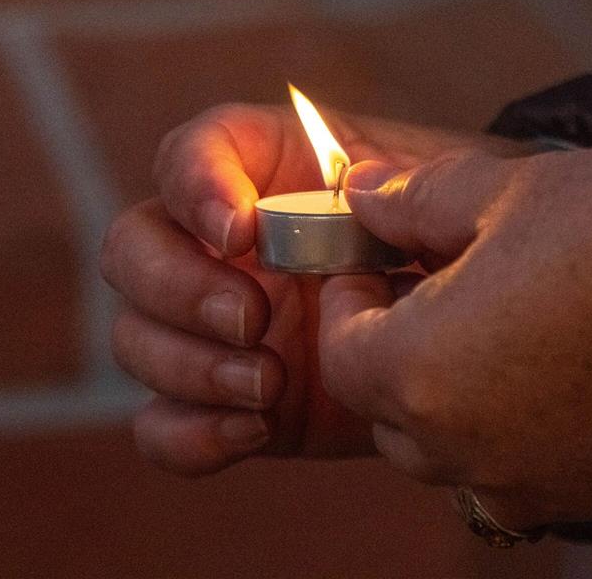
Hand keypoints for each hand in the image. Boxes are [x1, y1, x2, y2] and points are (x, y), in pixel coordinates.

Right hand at [100, 102, 530, 474]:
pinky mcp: (223, 400)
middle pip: (131, 249)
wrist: (460, 318)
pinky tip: (255, 428)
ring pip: (133, 338)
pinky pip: (162, 424)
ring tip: (270, 383)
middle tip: (253, 319)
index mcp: (259, 174)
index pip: (187, 156)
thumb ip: (401, 187)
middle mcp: (215, 247)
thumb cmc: (438, 237)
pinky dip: (190, 435)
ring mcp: (210, 328)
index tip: (242, 230)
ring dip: (190, 366)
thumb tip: (361, 198)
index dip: (195, 187)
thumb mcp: (433, 197)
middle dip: (180, 289)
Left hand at [319, 144, 591, 526]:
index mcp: (420, 372)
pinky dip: (498, 421)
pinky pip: (505, 465)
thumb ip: (415, 196)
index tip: (370, 257)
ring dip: (442, 386)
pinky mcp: (578, 494)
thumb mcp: (510, 191)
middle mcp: (458, 447)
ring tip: (486, 317)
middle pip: (384, 404)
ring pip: (442, 442)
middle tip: (424, 280)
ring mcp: (520, 480)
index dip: (346, 298)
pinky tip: (539, 365)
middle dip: (390, 343)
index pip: (340, 352)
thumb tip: (364, 191)